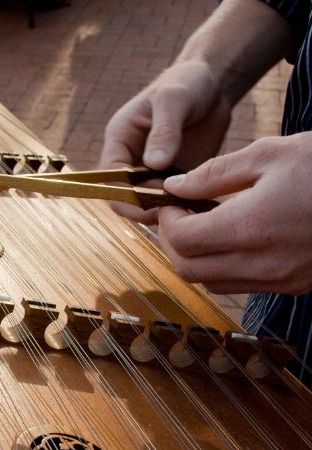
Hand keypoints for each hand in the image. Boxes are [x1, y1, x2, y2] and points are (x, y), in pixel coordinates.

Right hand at [100, 61, 232, 223]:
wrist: (212, 86)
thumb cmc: (186, 83)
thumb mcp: (174, 99)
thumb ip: (164, 131)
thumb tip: (154, 164)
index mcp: (119, 141)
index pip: (109, 177)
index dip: (125, 192)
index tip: (153, 195)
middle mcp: (130, 160)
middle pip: (122, 198)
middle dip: (142, 207)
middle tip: (172, 208)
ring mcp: (150, 172)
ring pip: (144, 205)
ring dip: (162, 210)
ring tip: (189, 206)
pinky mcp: (172, 179)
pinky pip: (169, 202)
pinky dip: (181, 207)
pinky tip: (199, 205)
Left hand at [156, 133, 311, 294]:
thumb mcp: (270, 153)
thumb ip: (214, 173)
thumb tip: (174, 187)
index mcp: (251, 227)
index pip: (181, 239)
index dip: (165, 220)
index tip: (170, 202)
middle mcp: (263, 262)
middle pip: (187, 269)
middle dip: (173, 242)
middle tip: (180, 215)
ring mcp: (280, 279)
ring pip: (210, 283)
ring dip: (195, 258)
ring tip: (204, 225)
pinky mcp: (294, 285)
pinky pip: (240, 285)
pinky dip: (222, 267)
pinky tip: (231, 238)